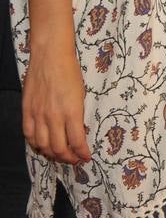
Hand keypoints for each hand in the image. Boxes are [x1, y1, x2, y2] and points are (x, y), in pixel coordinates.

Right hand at [23, 39, 90, 163]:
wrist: (50, 57)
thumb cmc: (70, 72)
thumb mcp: (81, 94)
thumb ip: (77, 114)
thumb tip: (78, 131)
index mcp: (72, 111)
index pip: (77, 141)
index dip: (81, 153)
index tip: (86, 157)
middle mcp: (54, 116)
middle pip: (58, 148)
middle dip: (68, 158)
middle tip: (74, 160)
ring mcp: (38, 115)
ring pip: (42, 145)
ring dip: (51, 154)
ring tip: (59, 156)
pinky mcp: (27, 111)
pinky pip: (29, 134)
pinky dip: (35, 144)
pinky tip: (41, 146)